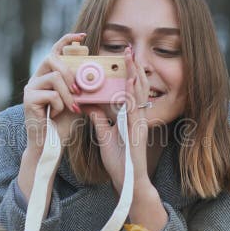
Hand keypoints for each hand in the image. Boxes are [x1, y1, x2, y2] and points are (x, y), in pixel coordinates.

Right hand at [23, 33, 86, 150]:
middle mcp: (37, 79)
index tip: (82, 36)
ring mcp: (31, 88)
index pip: (55, 51)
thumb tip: (98, 76)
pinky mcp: (29, 99)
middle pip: (53, 59)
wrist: (50, 145)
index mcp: (47, 76)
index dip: (67, 40)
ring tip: (71, 107)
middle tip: (79, 90)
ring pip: (55, 77)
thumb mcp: (77, 102)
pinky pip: (52, 94)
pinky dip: (60, 105)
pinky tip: (56, 115)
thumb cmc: (63, 125)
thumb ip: (82, 89)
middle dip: (70, 72)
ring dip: (68, 94)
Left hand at [82, 46, 150, 191]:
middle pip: (138, 86)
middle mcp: (138, 117)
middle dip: (134, 67)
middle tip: (129, 49)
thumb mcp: (105, 135)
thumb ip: (99, 119)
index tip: (124, 58)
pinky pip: (136, 109)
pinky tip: (131, 81)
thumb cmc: (118, 161)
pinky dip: (133, 94)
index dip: (128, 73)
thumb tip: (89, 105)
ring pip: (140, 93)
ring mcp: (140, 123)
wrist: (127, 181)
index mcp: (130, 117)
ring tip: (131, 58)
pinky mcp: (138, 130)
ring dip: (135, 74)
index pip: (130, 90)